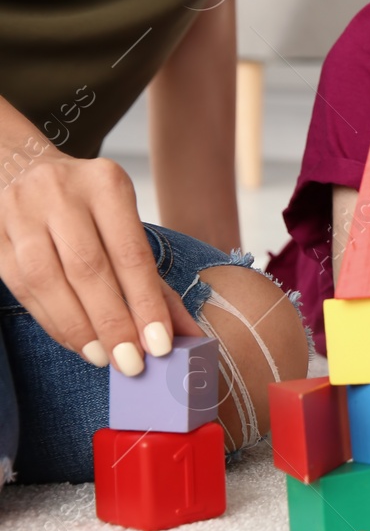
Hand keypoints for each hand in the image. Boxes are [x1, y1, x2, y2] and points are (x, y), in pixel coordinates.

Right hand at [0, 151, 202, 375]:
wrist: (22, 168)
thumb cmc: (86, 205)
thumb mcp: (124, 223)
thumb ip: (154, 279)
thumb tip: (188, 334)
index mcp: (106, 184)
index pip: (130, 253)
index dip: (145, 302)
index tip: (161, 344)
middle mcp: (61, 194)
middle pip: (89, 269)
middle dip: (113, 322)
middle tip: (132, 362)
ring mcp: (21, 213)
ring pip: (49, 281)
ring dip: (79, 327)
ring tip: (104, 357)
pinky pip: (23, 287)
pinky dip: (52, 320)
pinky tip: (75, 341)